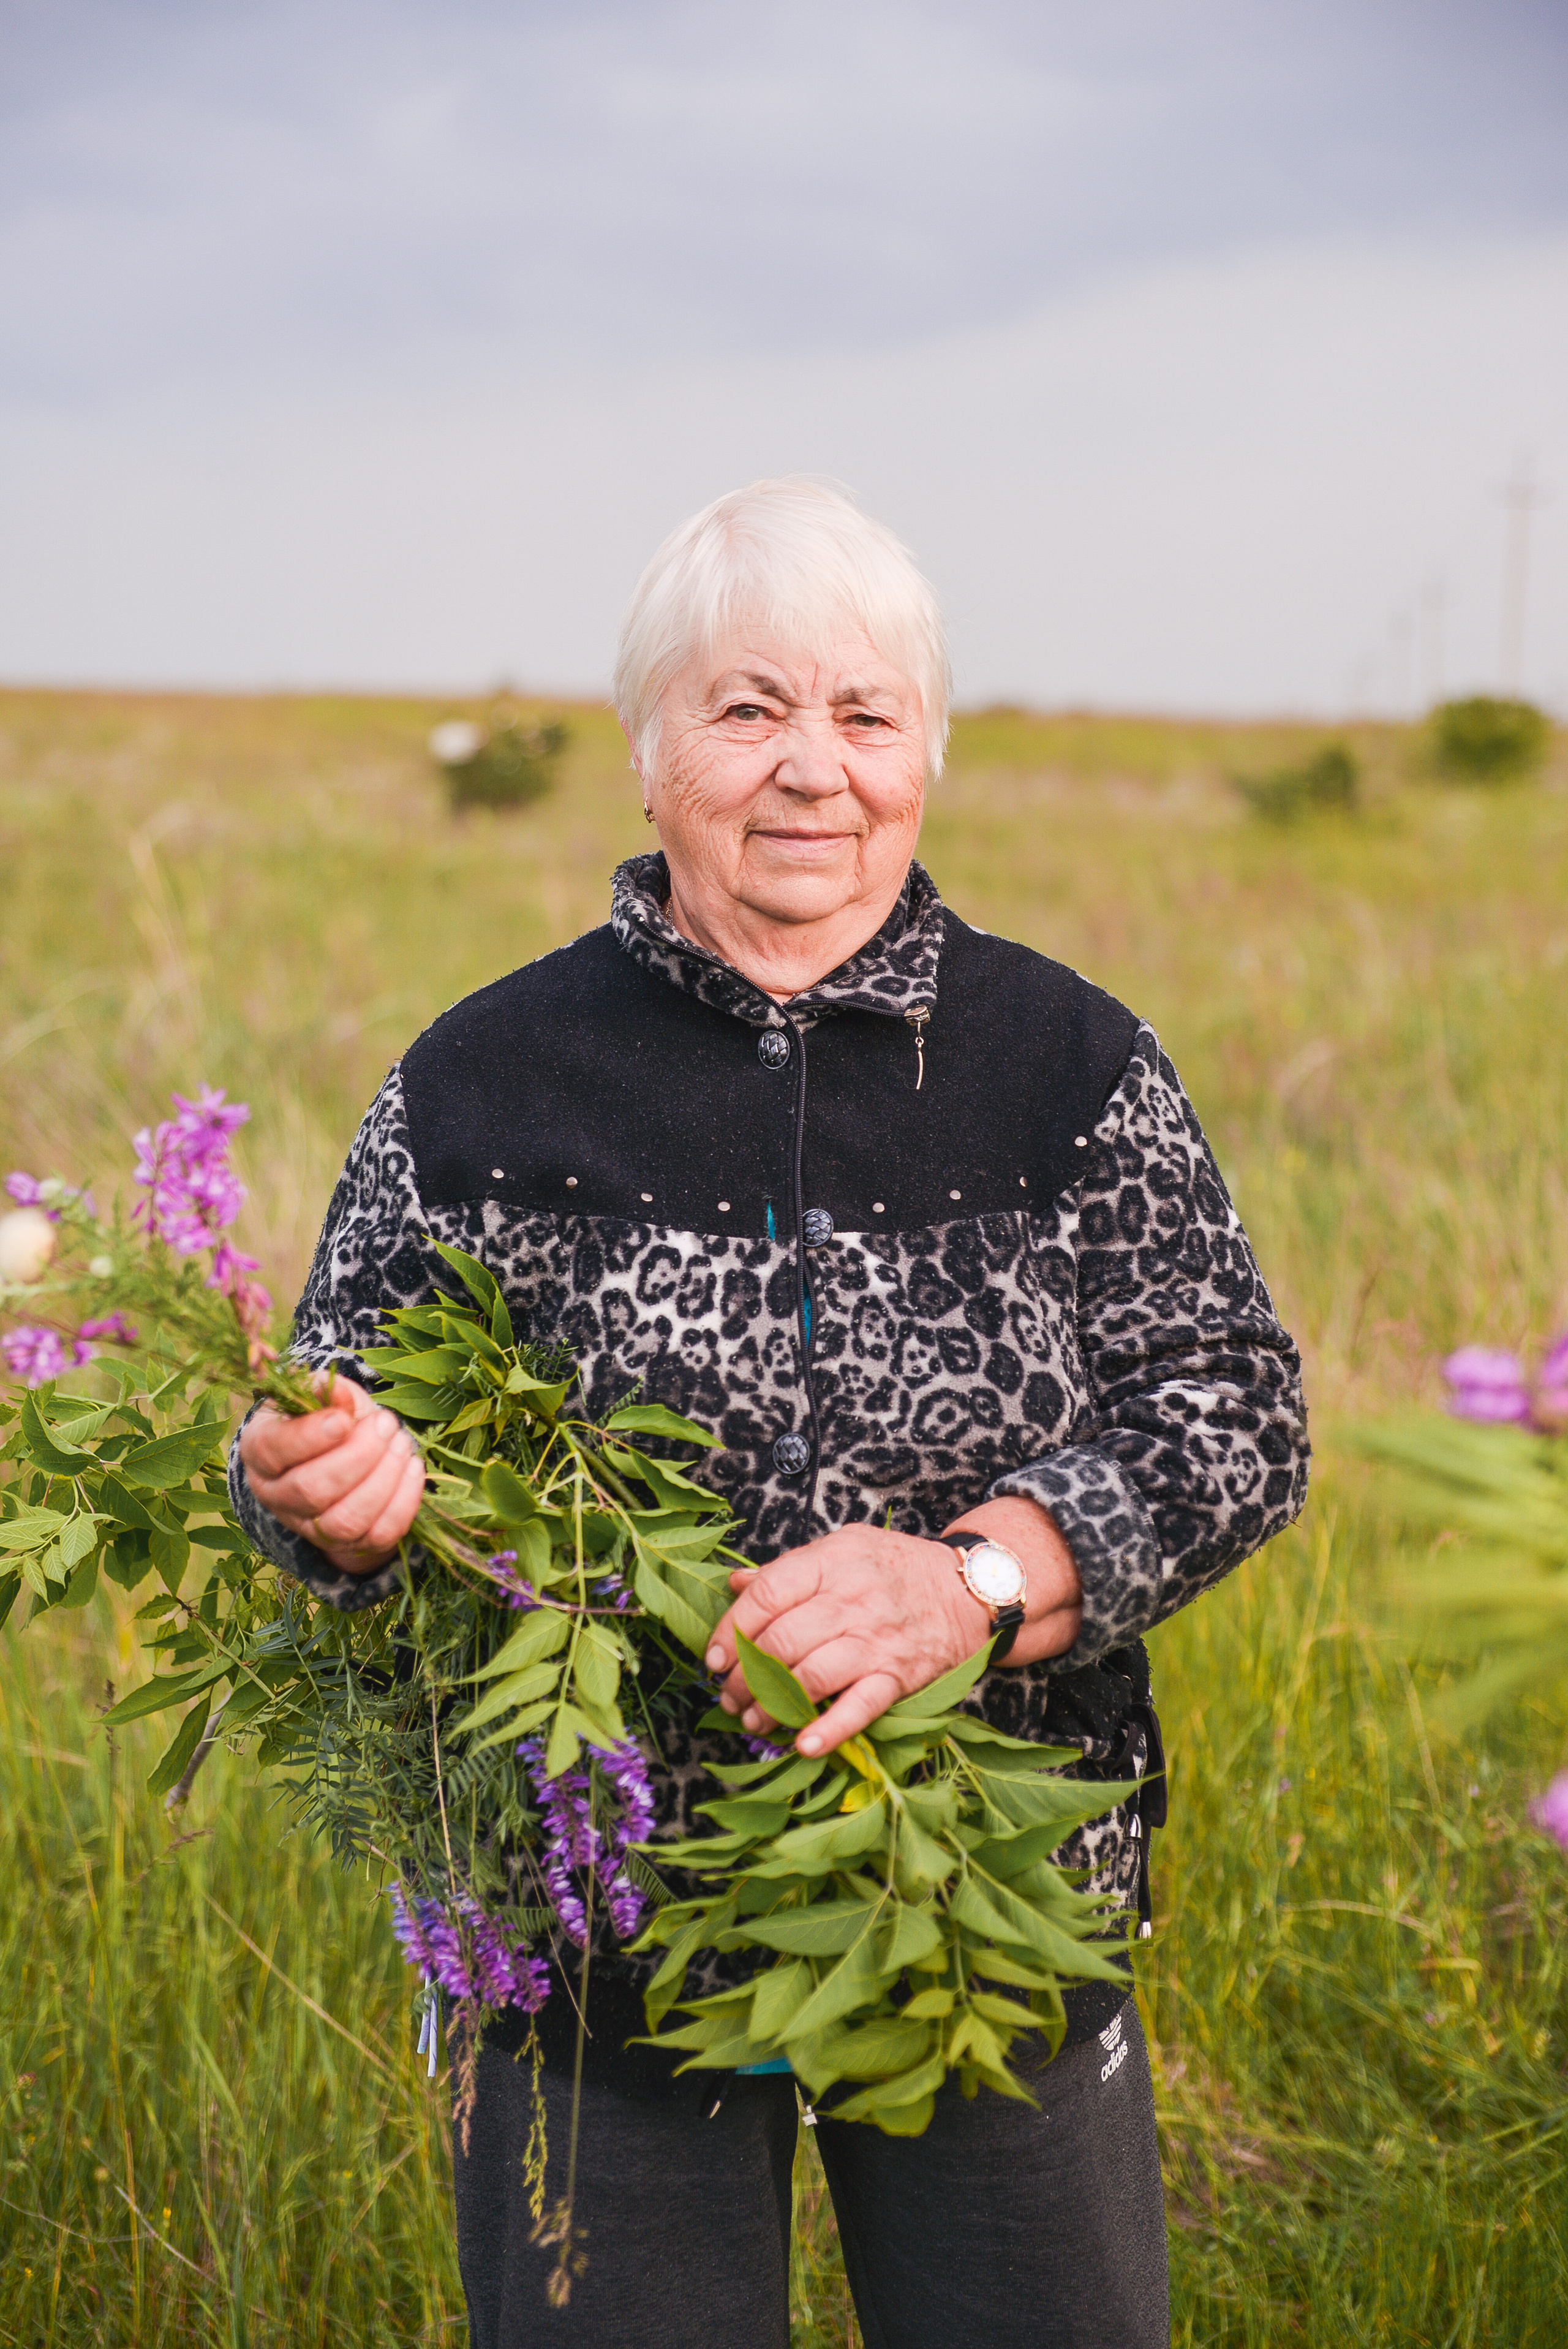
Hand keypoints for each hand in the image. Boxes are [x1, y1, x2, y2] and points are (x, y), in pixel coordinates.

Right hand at [239, 1373, 424, 1575]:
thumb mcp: (322, 1396)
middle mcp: (276, 1495)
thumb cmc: (327, 1417)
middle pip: (313, 1489)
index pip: (276, 1450)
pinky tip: (412, 1468)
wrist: (339, 1454)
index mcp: (260, 1451)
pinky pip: (379, 1535)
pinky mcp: (348, 1544)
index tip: (345, 1420)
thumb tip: (337, 1392)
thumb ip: (327, 1390)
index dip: (311, 1437)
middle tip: (387, 1424)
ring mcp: (310, 1527)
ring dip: (383, 1480)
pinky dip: (403, 1502)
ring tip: (402, 1443)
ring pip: (346, 1520)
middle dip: (359, 1456)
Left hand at [703, 1499, 1081, 1755]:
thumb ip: (789, 1568)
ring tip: (753, 1720)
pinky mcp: (899, 1674)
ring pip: (811, 1673)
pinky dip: (831, 1728)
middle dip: (743, 1676)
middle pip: (781, 1639)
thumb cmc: (894, 1569)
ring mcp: (876, 1637)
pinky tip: (804, 1744)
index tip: (712, 1658)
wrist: (966, 1590)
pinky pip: (860, 1704)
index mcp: (831, 1560)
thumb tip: (733, 1583)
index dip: (730, 1630)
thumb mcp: (842, 1548)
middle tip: (727, 1696)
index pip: (766, 1594)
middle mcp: (852, 1597)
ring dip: (773, 1704)